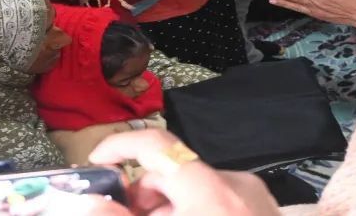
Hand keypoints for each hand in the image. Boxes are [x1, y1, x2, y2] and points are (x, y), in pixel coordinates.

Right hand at [88, 129, 280, 215]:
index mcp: (212, 195)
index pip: (157, 146)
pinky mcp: (263, 209)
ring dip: (166, 209)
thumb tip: (92, 202)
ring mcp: (254, 198)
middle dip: (142, 195)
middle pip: (174, 172)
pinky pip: (218, 202)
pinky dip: (193, 213)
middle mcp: (237, 187)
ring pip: (195, 190)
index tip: (97, 164)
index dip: (119, 146)